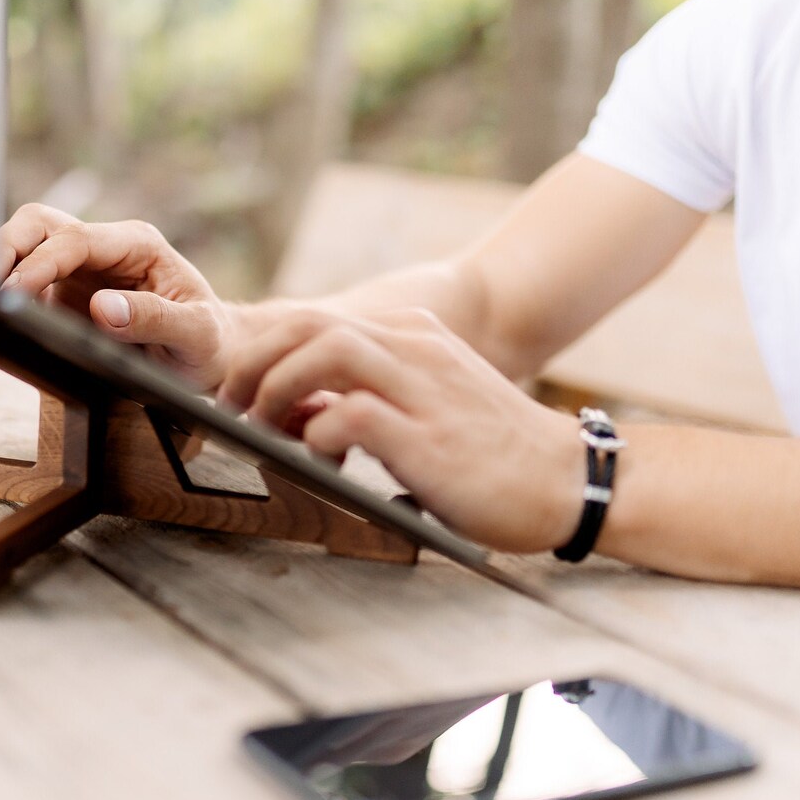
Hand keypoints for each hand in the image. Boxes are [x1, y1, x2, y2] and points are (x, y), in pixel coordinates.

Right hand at [0, 204, 237, 389]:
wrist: (211, 355)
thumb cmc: (209, 341)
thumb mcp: (197, 334)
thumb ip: (154, 319)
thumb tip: (102, 308)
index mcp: (136, 244)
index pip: (75, 240)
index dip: (40, 263)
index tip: (16, 293)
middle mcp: (104, 249)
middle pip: (40, 223)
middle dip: (7, 247)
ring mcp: (81, 270)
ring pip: (25, 242)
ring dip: (0, 263)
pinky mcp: (65, 295)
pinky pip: (26, 281)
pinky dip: (5, 290)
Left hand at [216, 308, 585, 552]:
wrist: (570, 481)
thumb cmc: (490, 454)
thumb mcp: (425, 406)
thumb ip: (365, 396)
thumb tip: (292, 411)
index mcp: (412, 337)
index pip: (316, 318)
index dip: (263, 348)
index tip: (236, 386)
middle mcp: (416, 349)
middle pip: (310, 323)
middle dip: (254, 360)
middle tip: (229, 403)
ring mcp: (424, 390)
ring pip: (327, 351)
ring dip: (275, 385)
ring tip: (255, 424)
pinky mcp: (429, 439)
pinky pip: (355, 413)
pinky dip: (318, 431)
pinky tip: (314, 455)